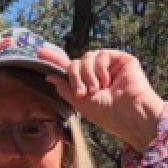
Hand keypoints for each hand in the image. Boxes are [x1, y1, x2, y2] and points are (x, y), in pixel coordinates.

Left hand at [47, 48, 164, 152]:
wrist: (128, 114)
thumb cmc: (107, 114)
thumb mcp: (79, 103)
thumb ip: (64, 87)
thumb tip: (50, 75)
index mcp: (87, 84)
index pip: (68, 68)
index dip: (54, 60)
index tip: (38, 53)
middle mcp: (97, 73)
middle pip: (75, 63)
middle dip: (75, 77)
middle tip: (83, 93)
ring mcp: (109, 66)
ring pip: (86, 57)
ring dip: (87, 75)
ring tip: (97, 89)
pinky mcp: (121, 59)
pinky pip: (102, 54)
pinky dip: (101, 68)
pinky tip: (108, 81)